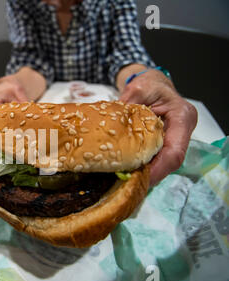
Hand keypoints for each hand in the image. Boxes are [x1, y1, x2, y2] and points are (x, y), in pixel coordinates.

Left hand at [119, 69, 197, 185]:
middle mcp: (181, 130)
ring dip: (146, 172)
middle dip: (150, 175)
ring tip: (125, 180)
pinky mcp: (164, 142)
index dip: (159, 169)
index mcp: (181, 117)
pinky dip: (143, 165)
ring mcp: (174, 138)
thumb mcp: (137, 89)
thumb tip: (112, 126)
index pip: (175, 151)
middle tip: (128, 184)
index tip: (141, 179)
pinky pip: (156, 157)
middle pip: (169, 161)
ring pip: (163, 162)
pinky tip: (127, 171)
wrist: (152, 82)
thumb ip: (127, 107)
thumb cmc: (149, 83)